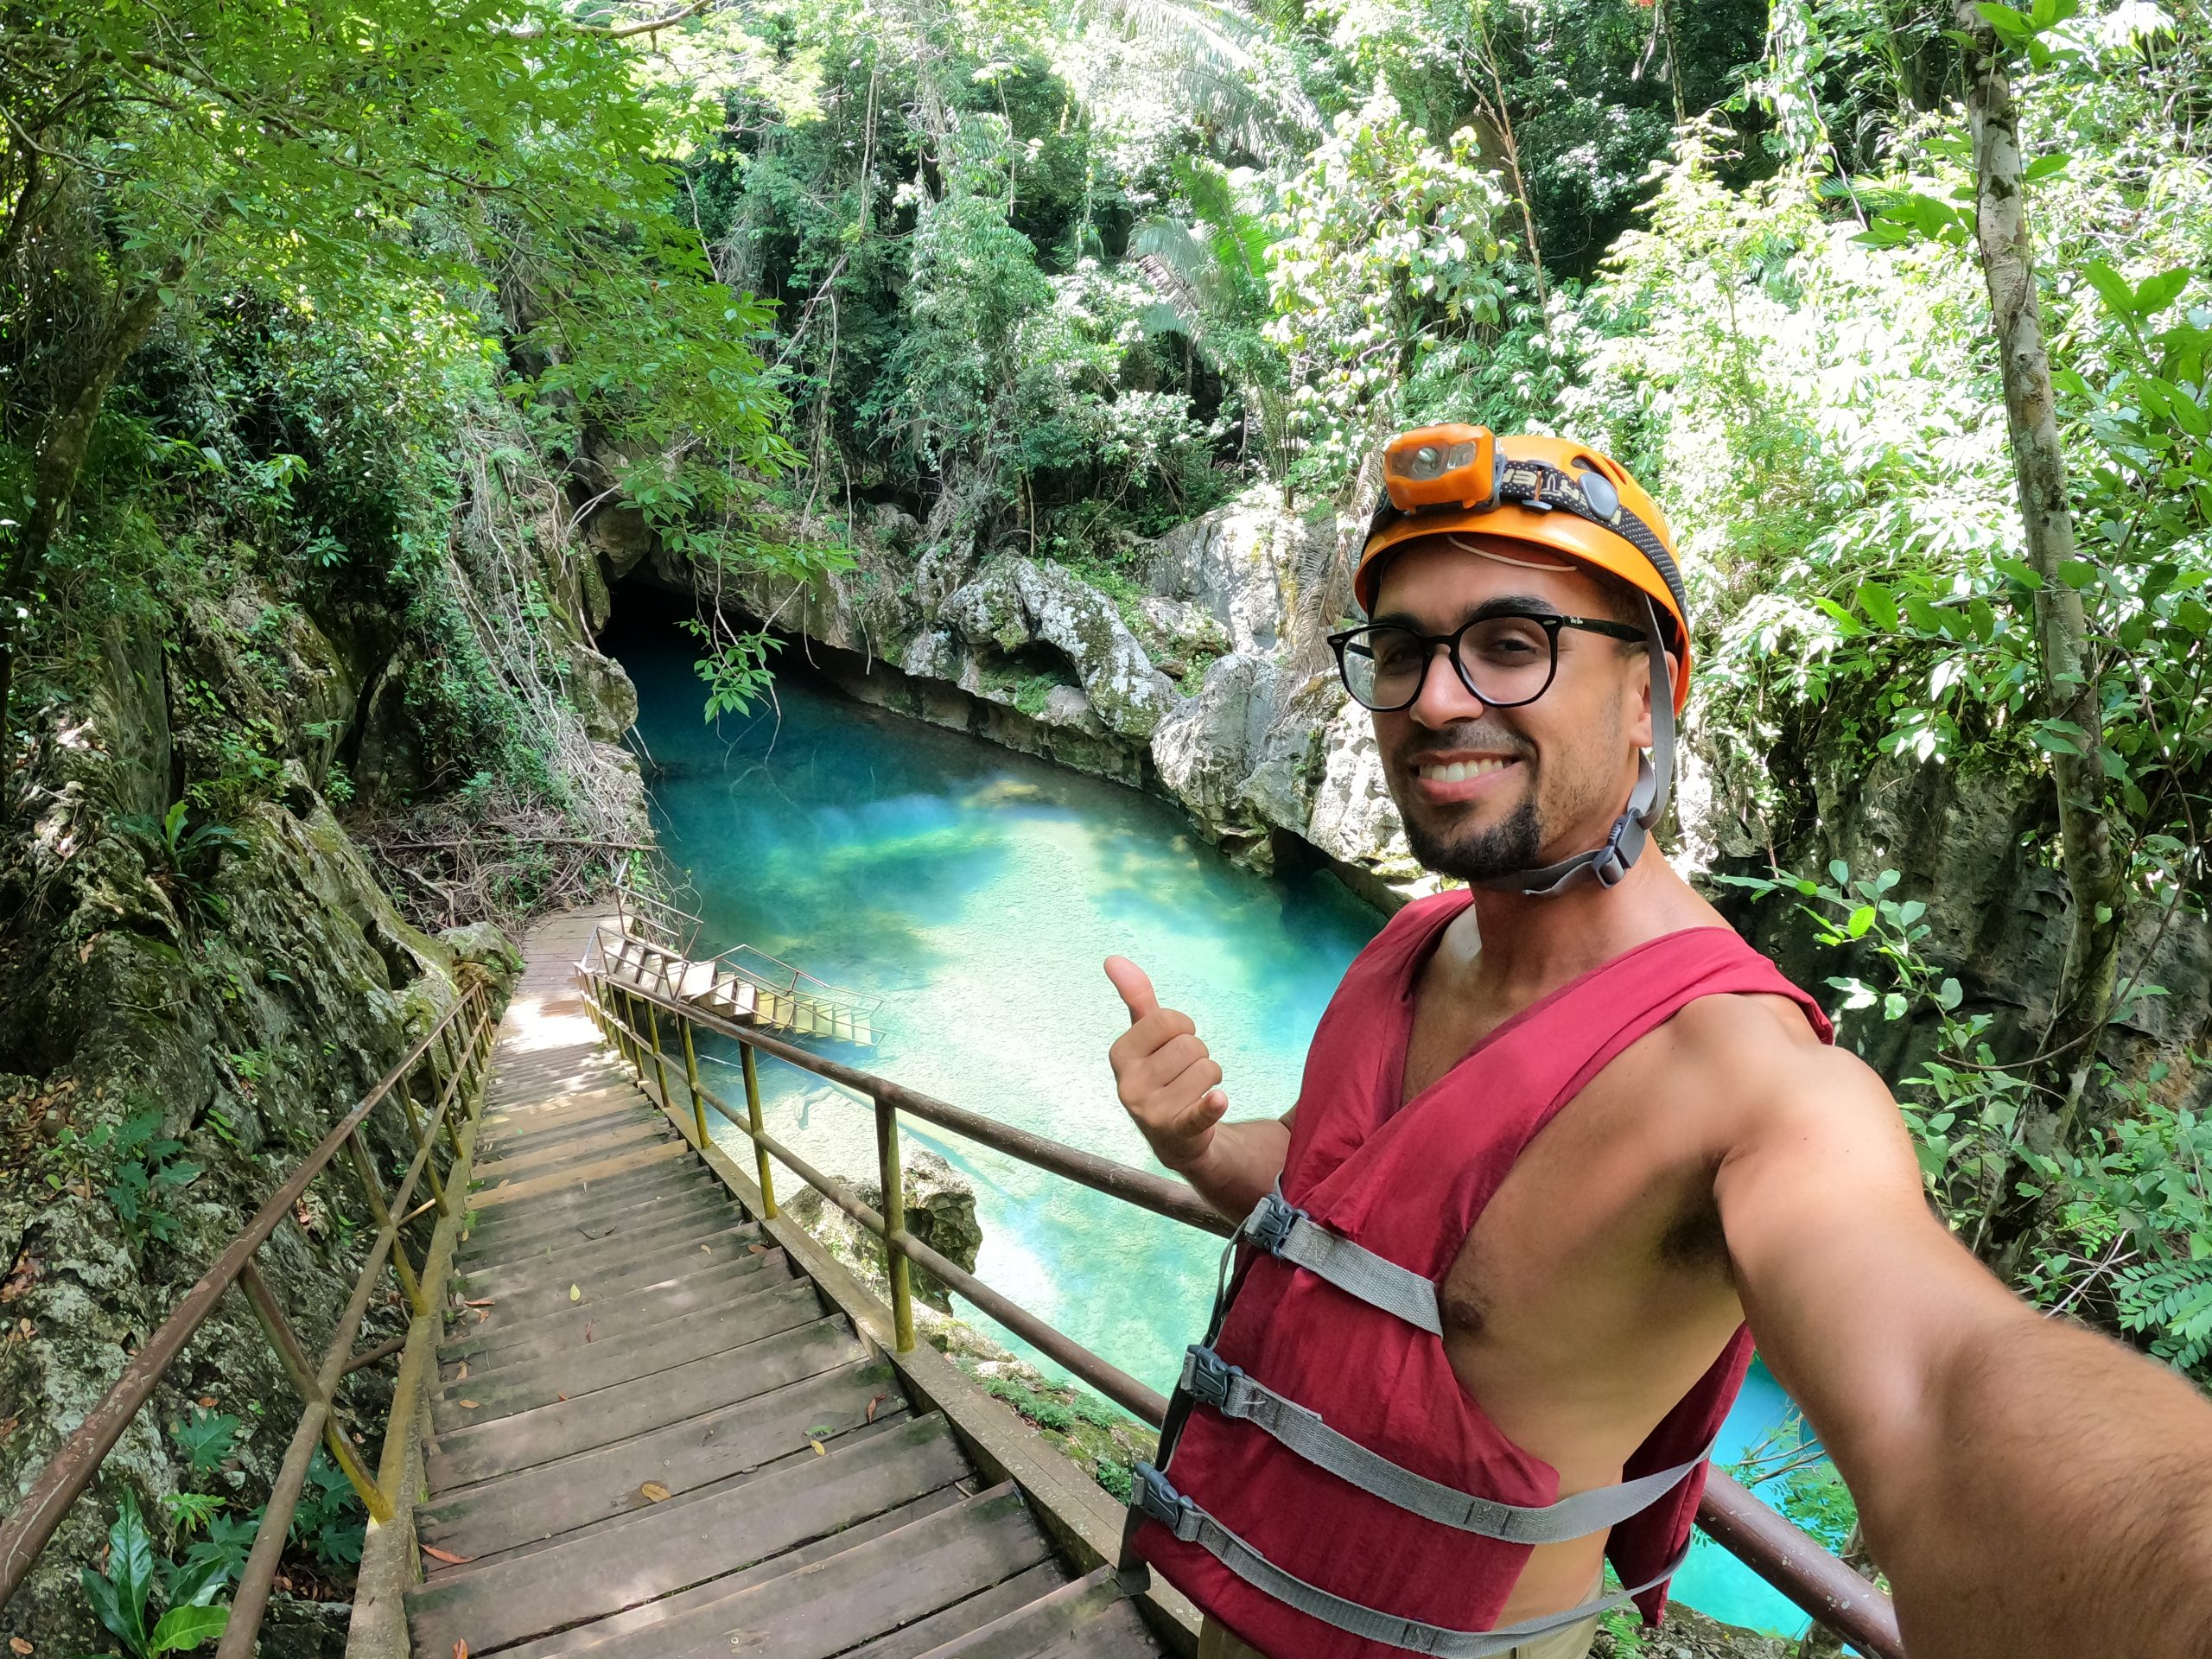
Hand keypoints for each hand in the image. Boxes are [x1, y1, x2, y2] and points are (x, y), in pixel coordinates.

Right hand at [1105, 956, 1229, 1172]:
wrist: (1174, 1136)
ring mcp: (1150, 1112)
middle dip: (1199, 1055)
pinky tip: (1217, 1100)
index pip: (1168, 1020)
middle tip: (1186, 1073)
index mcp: (1119, 1055)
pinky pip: (1200, 1111)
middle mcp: (1129, 1085)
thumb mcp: (1145, 1037)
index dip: (1183, 1028)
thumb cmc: (1160, 1074)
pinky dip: (1211, 1105)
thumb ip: (1135, 997)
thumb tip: (1113, 958)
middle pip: (1191, 1045)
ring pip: (1207, 1069)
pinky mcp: (1177, 1132)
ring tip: (1195, 1091)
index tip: (1175, 1045)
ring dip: (1211, 1077)